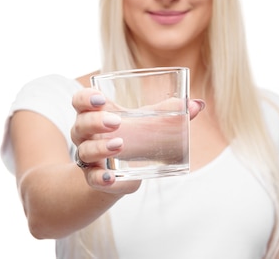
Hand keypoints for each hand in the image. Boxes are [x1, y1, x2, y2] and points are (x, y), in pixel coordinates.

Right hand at [71, 88, 204, 192]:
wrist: (119, 173)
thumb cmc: (132, 138)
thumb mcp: (147, 123)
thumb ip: (170, 112)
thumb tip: (198, 105)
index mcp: (96, 114)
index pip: (80, 101)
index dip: (85, 98)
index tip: (101, 99)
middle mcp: (86, 135)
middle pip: (80, 124)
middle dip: (95, 122)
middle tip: (116, 123)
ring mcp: (89, 157)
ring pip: (85, 151)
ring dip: (100, 148)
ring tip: (120, 146)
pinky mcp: (95, 178)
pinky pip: (92, 179)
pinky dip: (102, 179)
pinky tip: (111, 177)